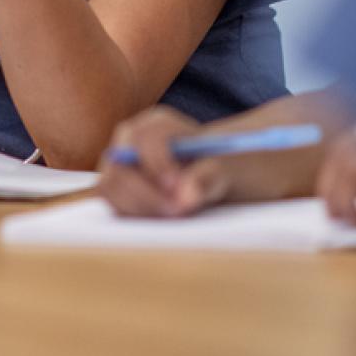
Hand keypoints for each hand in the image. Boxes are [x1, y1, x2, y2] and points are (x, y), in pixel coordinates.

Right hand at [99, 103, 327, 216]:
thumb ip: (212, 175)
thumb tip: (185, 195)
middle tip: (178, 214)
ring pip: (112, 194)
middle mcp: (132, 148)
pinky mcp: (127, 203)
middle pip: (117, 170)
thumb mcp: (236, 169)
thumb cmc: (241, 166)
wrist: (243, 180)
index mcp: (156, 127)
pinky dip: (137, 222)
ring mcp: (126, 177)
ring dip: (140, 211)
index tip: (178, 189)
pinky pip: (118, 212)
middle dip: (144, 195)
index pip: (141, 140)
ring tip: (178, 220)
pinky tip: (166, 227)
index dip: (156, 164)